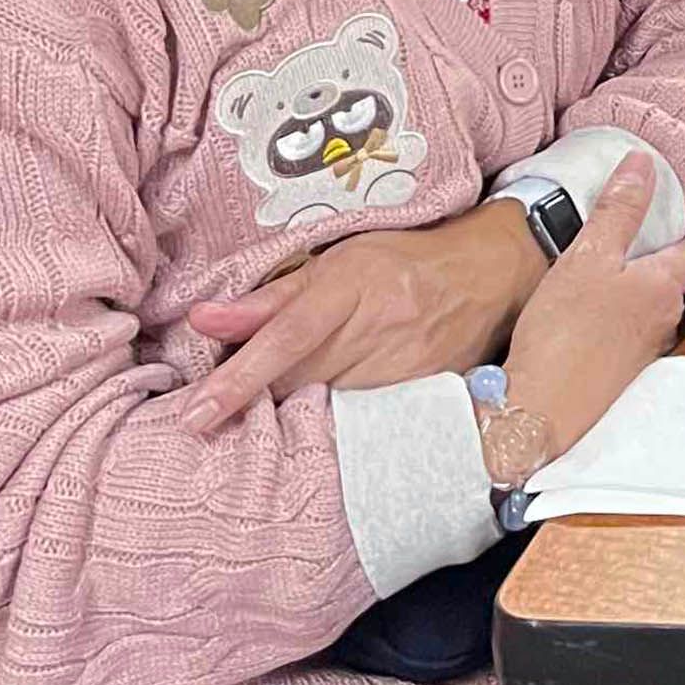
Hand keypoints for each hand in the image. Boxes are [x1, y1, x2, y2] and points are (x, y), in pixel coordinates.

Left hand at [177, 199, 544, 429]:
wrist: (489, 273)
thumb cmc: (400, 263)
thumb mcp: (335, 263)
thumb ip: (267, 299)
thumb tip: (201, 320)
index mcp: (350, 286)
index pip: (286, 336)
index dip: (239, 377)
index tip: (195, 417)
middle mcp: (378, 329)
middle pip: (297, 382)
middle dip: (257, 399)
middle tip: (225, 409)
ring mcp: (404, 368)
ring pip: (327, 406)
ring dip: (298, 410)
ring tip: (291, 401)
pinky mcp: (423, 396)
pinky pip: (363, 421)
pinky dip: (338, 421)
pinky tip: (331, 412)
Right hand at [499, 159, 684, 461]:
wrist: (537, 410)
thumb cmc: (564, 330)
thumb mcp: (588, 257)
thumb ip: (618, 210)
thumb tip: (644, 162)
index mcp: (667, 286)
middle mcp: (666, 319)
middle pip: (677, 274)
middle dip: (666, 250)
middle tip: (650, 222)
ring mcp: (645, 348)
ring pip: (653, 302)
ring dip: (641, 282)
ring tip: (620, 259)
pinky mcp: (621, 370)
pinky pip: (631, 327)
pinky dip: (622, 309)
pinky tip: (598, 304)